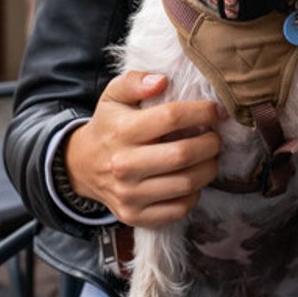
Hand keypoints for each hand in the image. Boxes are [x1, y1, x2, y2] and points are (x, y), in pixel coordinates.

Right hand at [65, 70, 223, 227]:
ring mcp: (129, 194)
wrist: (81, 166)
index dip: (202, 112)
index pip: (171, 117)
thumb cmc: (109, 126)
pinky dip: (195, 194)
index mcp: (122, 131)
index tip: (216, 111)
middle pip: (183, 155)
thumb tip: (161, 80)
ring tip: (208, 156)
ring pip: (187, 184)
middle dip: (211, 143)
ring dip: (209, 168)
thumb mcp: (114, 96)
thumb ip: (135, 81)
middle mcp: (123, 165)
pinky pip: (180, 209)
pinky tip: (192, 179)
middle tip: (215, 137)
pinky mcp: (135, 216)